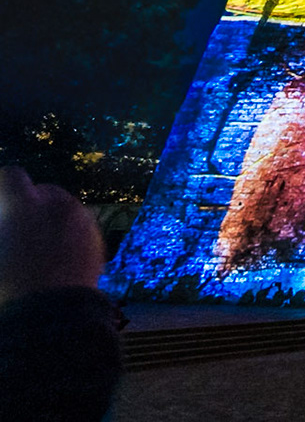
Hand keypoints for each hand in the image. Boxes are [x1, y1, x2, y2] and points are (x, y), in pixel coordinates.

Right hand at [0, 166, 104, 305]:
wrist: (50, 323)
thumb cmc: (7, 290)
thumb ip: (4, 233)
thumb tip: (7, 234)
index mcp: (24, 207)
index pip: (11, 177)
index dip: (2, 189)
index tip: (1, 203)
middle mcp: (59, 206)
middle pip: (43, 191)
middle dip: (28, 202)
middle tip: (14, 227)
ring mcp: (83, 223)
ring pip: (65, 208)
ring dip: (49, 216)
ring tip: (34, 243)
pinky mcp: (98, 242)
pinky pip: (80, 226)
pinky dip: (68, 232)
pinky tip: (55, 254)